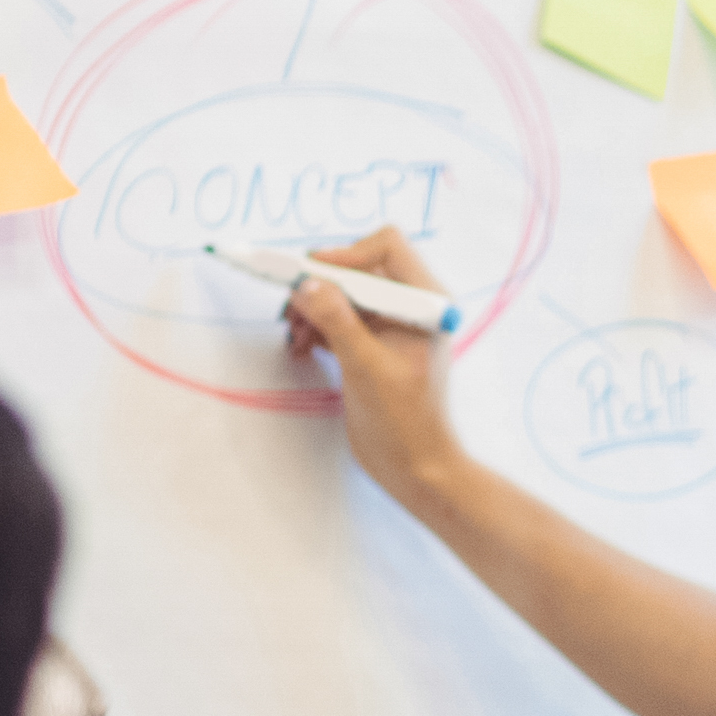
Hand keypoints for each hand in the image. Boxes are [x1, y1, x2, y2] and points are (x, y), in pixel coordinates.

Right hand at [289, 225, 465, 502]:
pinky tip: (301, 345)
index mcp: (423, 303)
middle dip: (321, 284)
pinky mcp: (370, 345)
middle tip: (291, 308)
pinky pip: (338, 318)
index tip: (310, 277)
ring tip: (294, 334)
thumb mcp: (367, 367)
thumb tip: (308, 284)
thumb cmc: (405, 423)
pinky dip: (316, 325)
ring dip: (312, 306)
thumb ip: (338, 321)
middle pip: (358, 268)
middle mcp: (408, 307)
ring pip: (343, 293)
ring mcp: (389, 326)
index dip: (345, 255)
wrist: (415, 468)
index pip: (386, 247)